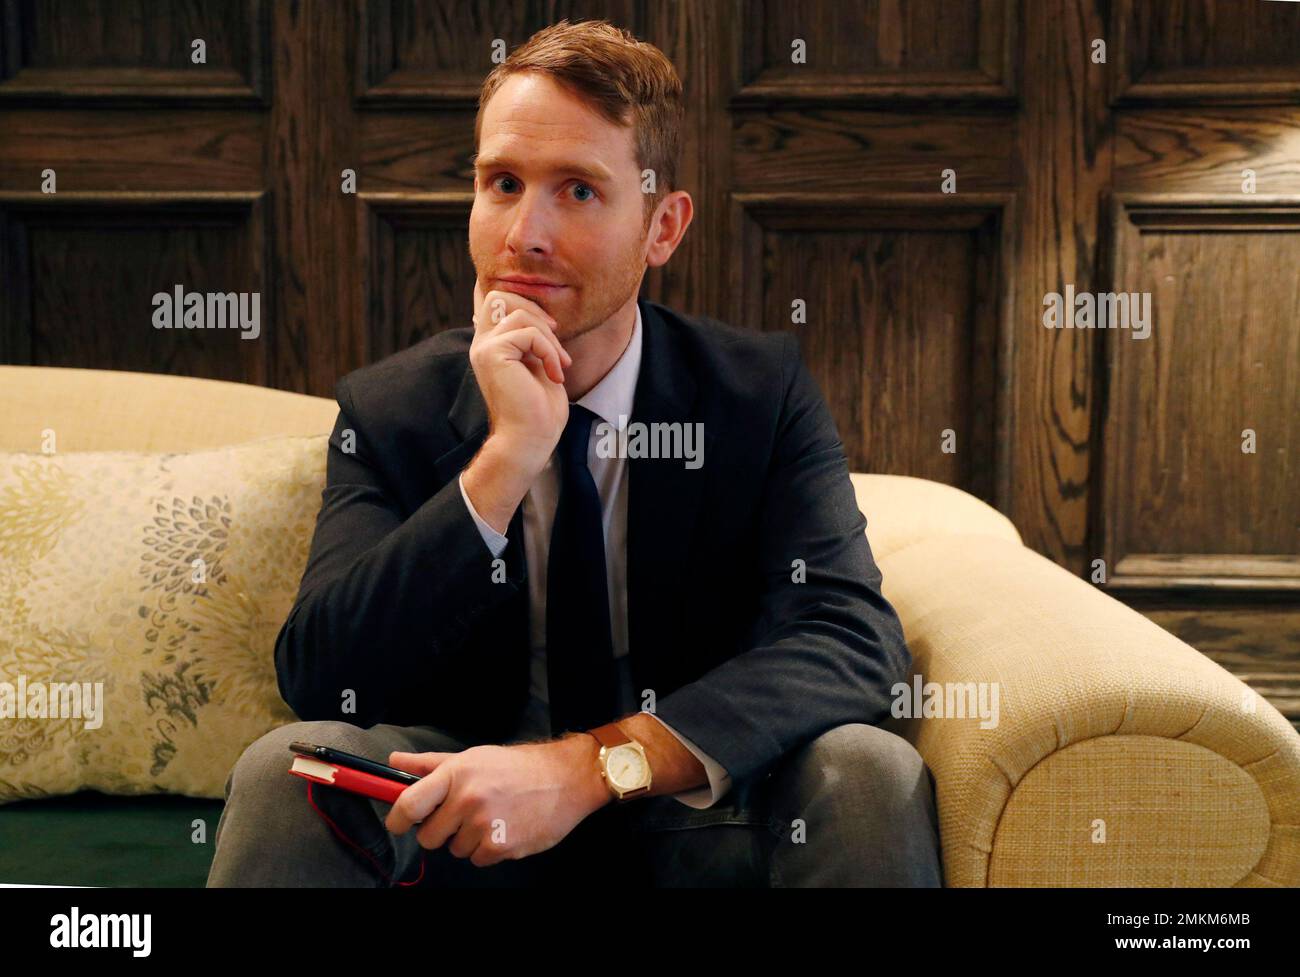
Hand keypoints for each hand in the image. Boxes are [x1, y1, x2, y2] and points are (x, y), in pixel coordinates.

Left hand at [383, 738, 606, 867]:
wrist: (566, 779)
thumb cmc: (518, 767)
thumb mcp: (474, 757)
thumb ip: (431, 764)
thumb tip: (395, 761)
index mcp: (457, 774)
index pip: (409, 804)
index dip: (397, 819)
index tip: (399, 823)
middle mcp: (467, 798)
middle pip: (428, 836)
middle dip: (440, 830)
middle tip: (462, 816)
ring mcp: (484, 824)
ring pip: (454, 850)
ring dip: (468, 840)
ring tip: (491, 818)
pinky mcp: (501, 846)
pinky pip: (477, 860)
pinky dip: (487, 850)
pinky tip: (504, 829)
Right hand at [470, 277, 572, 466]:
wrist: (530, 439)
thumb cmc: (539, 410)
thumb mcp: (538, 365)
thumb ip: (533, 340)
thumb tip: (541, 318)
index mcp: (490, 346)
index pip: (496, 302)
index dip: (525, 304)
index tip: (551, 328)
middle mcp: (482, 345)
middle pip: (499, 297)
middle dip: (534, 310)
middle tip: (556, 337)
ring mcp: (484, 349)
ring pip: (521, 316)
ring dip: (550, 339)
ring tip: (560, 365)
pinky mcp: (493, 354)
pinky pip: (529, 334)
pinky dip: (550, 352)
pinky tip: (555, 375)